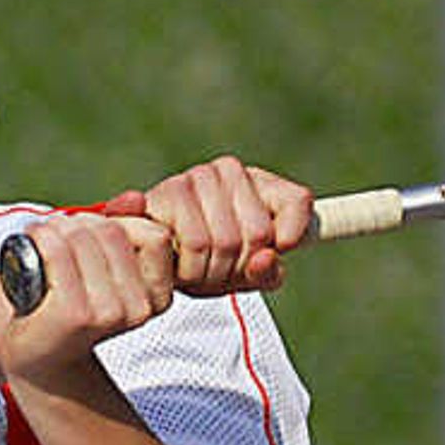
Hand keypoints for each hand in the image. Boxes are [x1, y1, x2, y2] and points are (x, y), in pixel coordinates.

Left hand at [0, 206, 180, 376]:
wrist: (40, 355)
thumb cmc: (72, 305)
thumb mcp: (105, 266)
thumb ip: (124, 230)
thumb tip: (135, 198)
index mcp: (158, 296)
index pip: (153, 235)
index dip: (120, 222)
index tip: (92, 233)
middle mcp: (139, 308)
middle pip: (113, 231)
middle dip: (81, 222)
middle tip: (57, 232)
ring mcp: (108, 312)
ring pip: (84, 237)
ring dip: (56, 228)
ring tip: (44, 239)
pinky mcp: (74, 313)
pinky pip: (57, 250)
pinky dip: (38, 238)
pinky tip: (31, 245)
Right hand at [116, 155, 314, 297]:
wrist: (147, 262)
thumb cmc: (205, 265)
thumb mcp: (246, 275)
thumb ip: (267, 272)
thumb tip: (266, 259)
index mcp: (257, 181)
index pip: (297, 202)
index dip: (287, 238)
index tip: (266, 256)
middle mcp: (228, 170)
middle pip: (257, 235)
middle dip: (237, 268)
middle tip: (216, 271)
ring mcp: (196, 178)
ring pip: (223, 242)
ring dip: (209, 272)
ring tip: (194, 269)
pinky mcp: (167, 193)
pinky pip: (195, 245)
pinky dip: (188, 269)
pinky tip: (176, 264)